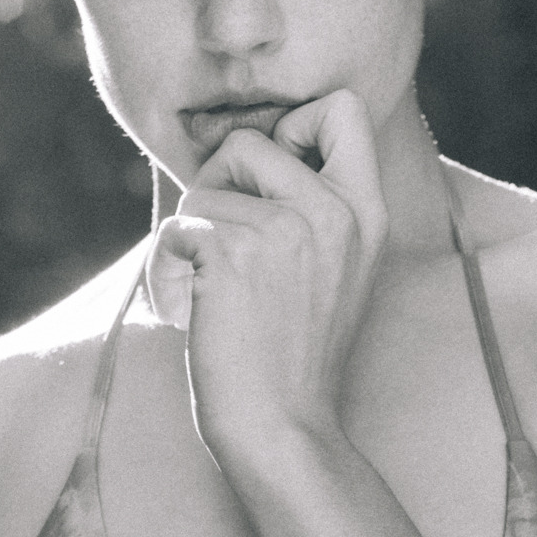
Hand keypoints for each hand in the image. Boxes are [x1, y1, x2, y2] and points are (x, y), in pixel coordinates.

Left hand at [148, 89, 387, 473]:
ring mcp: (288, 229)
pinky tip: (194, 309)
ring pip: (206, 184)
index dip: (294, 123)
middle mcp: (335, 211)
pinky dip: (169, 266)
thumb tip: (245, 146)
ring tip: (213, 290)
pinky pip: (179, 224)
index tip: (272, 171)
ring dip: (192, 233)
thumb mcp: (333, 270)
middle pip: (253, 138)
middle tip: (222, 243)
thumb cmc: (290, 357)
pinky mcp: (235, 251)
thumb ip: (313, 207)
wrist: (281, 427)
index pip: (341, 108)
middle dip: (221, 182)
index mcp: (367, 212)